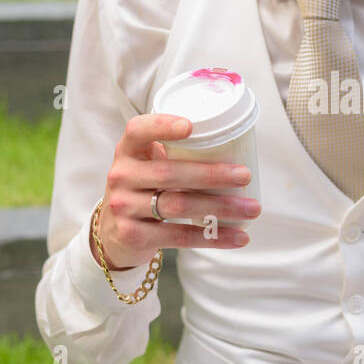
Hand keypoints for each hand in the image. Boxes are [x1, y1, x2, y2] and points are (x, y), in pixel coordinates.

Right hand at [90, 114, 260, 269]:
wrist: (112, 233)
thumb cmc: (144, 190)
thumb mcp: (147, 166)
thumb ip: (175, 153)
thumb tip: (236, 147)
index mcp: (128, 151)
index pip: (138, 131)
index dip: (162, 125)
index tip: (191, 126)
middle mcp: (121, 176)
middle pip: (169, 173)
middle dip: (212, 174)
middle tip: (245, 176)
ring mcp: (124, 207)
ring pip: (178, 206)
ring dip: (220, 207)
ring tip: (251, 208)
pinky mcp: (133, 236)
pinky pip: (179, 236)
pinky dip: (213, 238)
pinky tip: (237, 237)